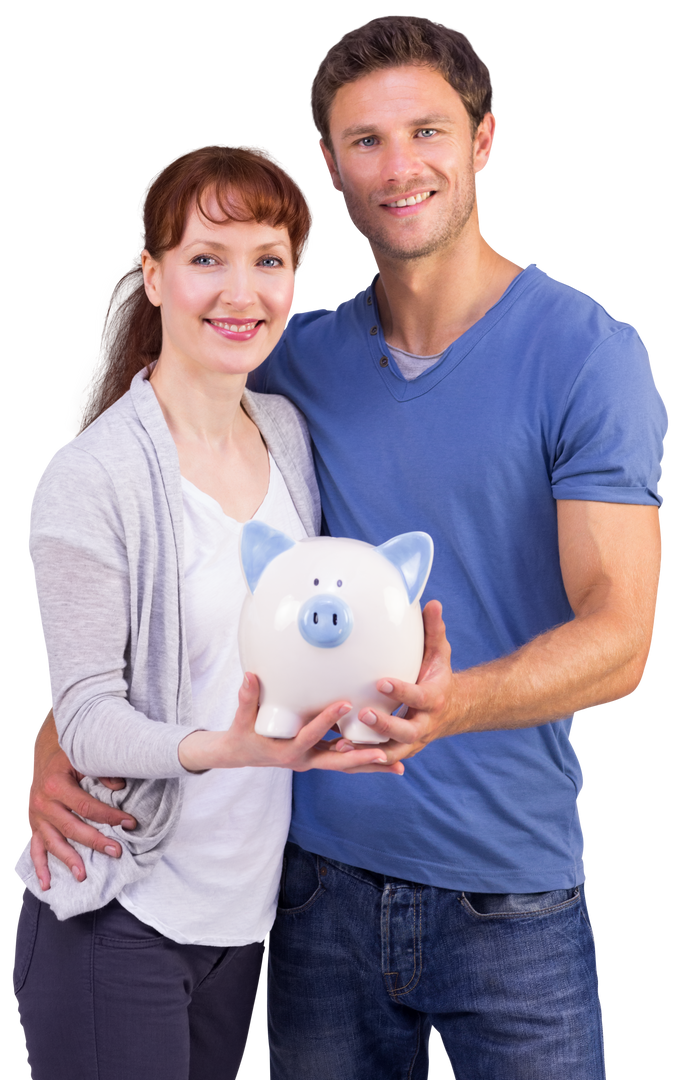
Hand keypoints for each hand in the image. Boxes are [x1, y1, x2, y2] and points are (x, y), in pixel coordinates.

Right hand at [27, 708, 136, 889]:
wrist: (41, 752)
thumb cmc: (67, 756)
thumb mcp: (83, 757)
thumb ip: (101, 771)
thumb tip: (121, 786)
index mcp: (57, 785)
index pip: (87, 806)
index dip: (110, 816)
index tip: (130, 823)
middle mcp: (43, 803)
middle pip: (71, 828)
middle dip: (95, 842)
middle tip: (116, 852)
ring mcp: (35, 816)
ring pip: (53, 843)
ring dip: (68, 860)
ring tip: (83, 875)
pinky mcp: (32, 825)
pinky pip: (35, 849)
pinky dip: (40, 867)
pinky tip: (47, 883)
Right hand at [178, 674, 405, 774]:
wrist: (240, 754)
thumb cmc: (242, 733)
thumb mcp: (242, 717)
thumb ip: (247, 697)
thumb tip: (249, 676)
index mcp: (288, 751)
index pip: (311, 735)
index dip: (327, 720)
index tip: (345, 704)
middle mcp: (304, 760)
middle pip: (337, 761)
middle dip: (360, 758)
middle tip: (383, 753)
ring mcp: (314, 761)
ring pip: (346, 764)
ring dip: (370, 765)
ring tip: (399, 764)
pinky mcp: (320, 758)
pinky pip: (345, 760)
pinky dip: (364, 760)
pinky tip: (386, 757)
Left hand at [354, 601, 458, 762]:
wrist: (453, 709)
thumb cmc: (438, 676)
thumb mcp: (440, 653)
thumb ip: (434, 630)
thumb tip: (432, 603)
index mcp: (433, 699)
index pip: (418, 696)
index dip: (402, 691)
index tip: (382, 681)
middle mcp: (425, 724)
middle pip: (407, 731)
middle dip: (386, 725)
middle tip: (364, 713)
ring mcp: (413, 741)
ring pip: (392, 751)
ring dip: (369, 749)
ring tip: (345, 744)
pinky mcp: (400, 750)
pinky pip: (382, 758)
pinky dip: (363, 758)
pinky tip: (340, 752)